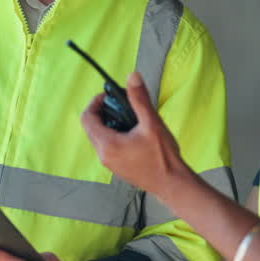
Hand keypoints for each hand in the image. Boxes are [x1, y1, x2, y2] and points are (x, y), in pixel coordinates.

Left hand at [79, 72, 184, 195]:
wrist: (172, 184)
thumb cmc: (163, 156)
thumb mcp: (152, 123)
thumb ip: (139, 99)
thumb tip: (132, 76)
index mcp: (107, 144)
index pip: (87, 118)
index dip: (95, 102)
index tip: (110, 96)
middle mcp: (103, 155)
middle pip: (90, 127)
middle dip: (102, 111)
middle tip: (121, 104)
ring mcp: (109, 164)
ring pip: (98, 137)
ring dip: (108, 123)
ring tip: (129, 117)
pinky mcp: (116, 168)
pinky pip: (106, 147)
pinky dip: (113, 135)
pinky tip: (132, 133)